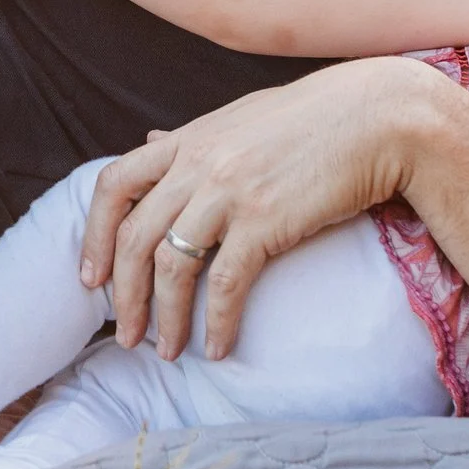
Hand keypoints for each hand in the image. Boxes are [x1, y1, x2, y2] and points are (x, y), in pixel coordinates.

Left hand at [78, 59, 438, 360]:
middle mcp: (197, 163)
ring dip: (164, 317)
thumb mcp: (241, 119)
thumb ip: (192, 138)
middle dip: (123, 294)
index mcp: (187, 139)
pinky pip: (224, 283)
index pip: (113, 185)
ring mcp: (228, 191)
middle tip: (125, 335)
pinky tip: (218, 347)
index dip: (94, 235)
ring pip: (171, 265)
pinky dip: (216, 322)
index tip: (90, 277)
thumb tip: (150, 139)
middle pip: (134, 236)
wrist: (378, 117)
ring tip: (167, 351)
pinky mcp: (264, 220)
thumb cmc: (315, 119)